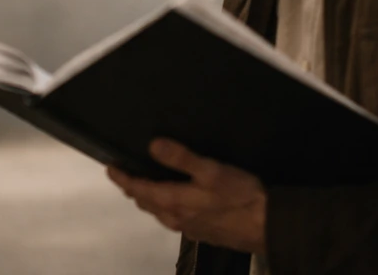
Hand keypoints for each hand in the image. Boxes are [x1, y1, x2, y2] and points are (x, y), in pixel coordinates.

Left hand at [107, 139, 267, 255]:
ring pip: (159, 213)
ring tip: (143, 186)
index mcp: (173, 201)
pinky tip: (173, 201)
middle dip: (132, 188)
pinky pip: (174, 218)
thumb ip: (180, 157)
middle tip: (124, 174)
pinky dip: (164, 207)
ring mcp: (189, 228)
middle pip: (145, 203)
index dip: (122, 178)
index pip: (138, 189)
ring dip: (148, 199)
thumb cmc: (239, 195)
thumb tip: (152, 145)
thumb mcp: (210, 169)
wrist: (268, 226)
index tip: (110, 167)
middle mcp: (176, 218)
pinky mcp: (202, 232)